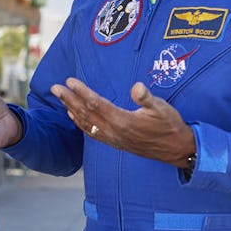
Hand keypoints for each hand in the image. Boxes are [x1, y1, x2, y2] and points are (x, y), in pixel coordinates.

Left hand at [51, 78, 194, 166]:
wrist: (175, 149)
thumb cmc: (169, 125)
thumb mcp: (162, 108)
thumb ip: (147, 98)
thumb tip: (136, 87)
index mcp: (123, 121)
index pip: (96, 104)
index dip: (82, 92)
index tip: (70, 81)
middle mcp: (114, 132)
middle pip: (86, 114)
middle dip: (69, 99)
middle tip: (55, 88)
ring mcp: (113, 139)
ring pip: (86, 124)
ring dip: (71, 110)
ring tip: (60, 98)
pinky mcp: (115, 143)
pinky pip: (92, 133)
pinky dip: (80, 124)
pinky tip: (73, 116)